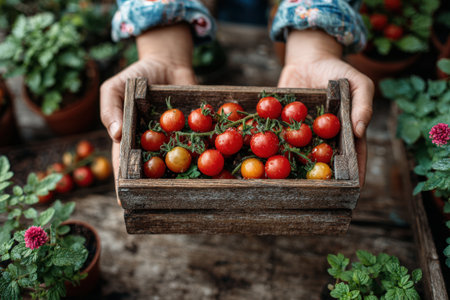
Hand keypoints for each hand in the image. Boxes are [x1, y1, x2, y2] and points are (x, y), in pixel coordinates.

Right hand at [100, 24, 195, 201]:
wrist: (167, 60)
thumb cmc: (135, 76)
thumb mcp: (114, 88)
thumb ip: (110, 109)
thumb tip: (116, 135)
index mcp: (133, 141)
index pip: (126, 167)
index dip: (124, 186)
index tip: (123, 203)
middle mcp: (156, 146)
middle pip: (155, 171)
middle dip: (157, 187)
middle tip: (160, 203)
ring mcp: (177, 139)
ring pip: (180, 162)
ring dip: (184, 174)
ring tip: (188, 191)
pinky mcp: (196, 130)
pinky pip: (201, 142)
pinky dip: (206, 151)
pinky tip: (211, 162)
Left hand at [278, 29, 373, 185]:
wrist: (307, 58)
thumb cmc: (337, 69)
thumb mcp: (358, 82)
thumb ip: (363, 104)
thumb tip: (361, 131)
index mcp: (343, 132)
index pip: (352, 156)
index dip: (355, 173)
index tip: (354, 190)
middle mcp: (321, 138)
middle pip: (323, 162)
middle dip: (322, 179)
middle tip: (320, 195)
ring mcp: (300, 135)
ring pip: (298, 155)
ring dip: (293, 170)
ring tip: (291, 186)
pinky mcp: (282, 126)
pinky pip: (277, 139)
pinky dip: (271, 148)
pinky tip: (265, 160)